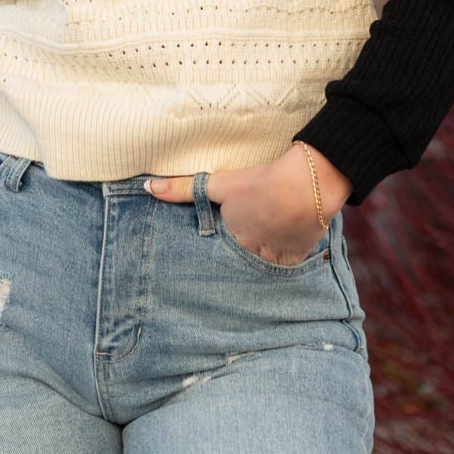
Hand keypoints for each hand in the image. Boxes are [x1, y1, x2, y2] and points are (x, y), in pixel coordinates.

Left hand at [145, 145, 352, 266]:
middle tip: (233, 257)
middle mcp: (249, 255)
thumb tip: (147, 188)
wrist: (306, 187)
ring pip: (259, 268)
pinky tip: (279, 256)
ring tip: (256, 254)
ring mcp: (273, 260)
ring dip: (257, 262)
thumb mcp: (219, 184)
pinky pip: (284, 269)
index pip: (216, 254)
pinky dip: (281, 262)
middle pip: (237, 263)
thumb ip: (182, 188)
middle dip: (233, 262)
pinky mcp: (295, 259)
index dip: (216, 251)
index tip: (212, 252)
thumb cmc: (261, 184)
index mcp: (230, 239)